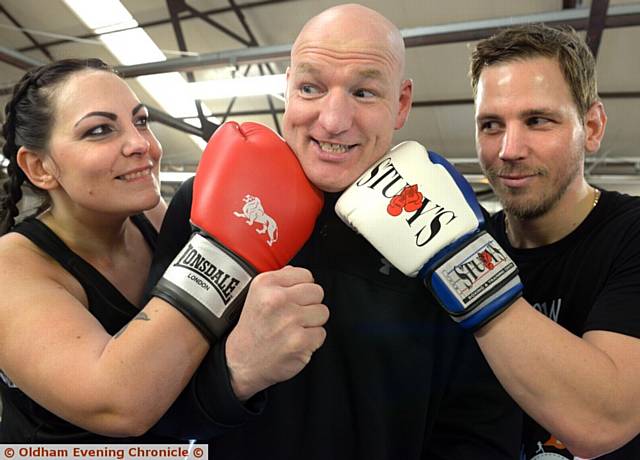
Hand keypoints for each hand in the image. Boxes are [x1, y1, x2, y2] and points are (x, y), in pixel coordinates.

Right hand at [225, 266, 328, 399]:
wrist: (241, 363)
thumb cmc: (251, 330)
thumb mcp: (256, 295)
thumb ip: (278, 280)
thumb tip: (296, 272)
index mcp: (266, 283)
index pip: (306, 275)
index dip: (302, 288)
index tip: (293, 299)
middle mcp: (277, 299)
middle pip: (318, 292)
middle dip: (309, 304)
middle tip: (293, 316)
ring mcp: (290, 320)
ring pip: (323, 312)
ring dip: (312, 323)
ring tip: (293, 329)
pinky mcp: (300, 341)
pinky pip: (321, 333)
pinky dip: (311, 340)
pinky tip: (294, 341)